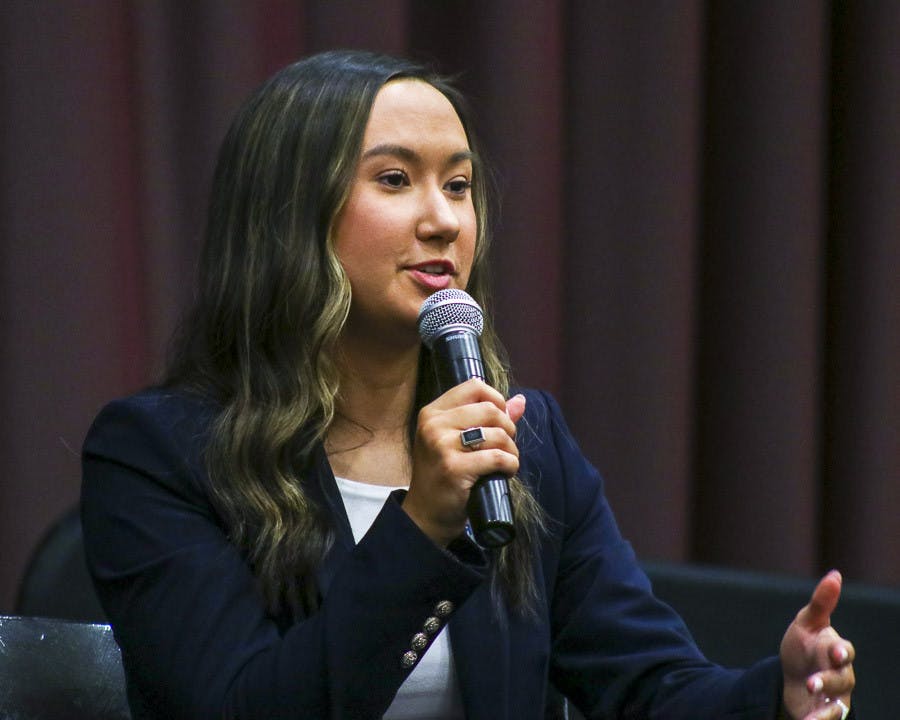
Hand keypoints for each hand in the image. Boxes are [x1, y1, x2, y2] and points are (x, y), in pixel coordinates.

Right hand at [402, 379, 523, 544]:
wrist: (426, 514)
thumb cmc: (444, 474)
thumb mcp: (457, 440)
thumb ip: (488, 418)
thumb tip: (520, 401)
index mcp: (433, 412)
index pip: (474, 386)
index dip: (495, 399)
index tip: (499, 420)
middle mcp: (433, 425)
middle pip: (490, 409)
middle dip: (508, 428)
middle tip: (505, 446)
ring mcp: (441, 446)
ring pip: (498, 434)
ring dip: (511, 450)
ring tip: (504, 462)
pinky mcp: (454, 469)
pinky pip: (498, 458)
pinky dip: (510, 465)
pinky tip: (505, 472)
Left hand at [780, 570, 855, 719]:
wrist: (792, 675)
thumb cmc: (804, 645)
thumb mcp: (807, 622)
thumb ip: (821, 602)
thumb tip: (835, 574)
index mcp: (835, 650)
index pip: (844, 651)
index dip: (841, 651)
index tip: (835, 652)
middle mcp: (840, 674)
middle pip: (841, 678)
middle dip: (829, 680)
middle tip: (812, 682)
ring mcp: (835, 696)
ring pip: (837, 702)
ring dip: (824, 705)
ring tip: (806, 700)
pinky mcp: (825, 713)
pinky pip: (827, 719)